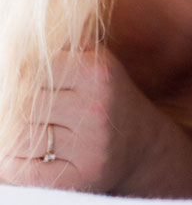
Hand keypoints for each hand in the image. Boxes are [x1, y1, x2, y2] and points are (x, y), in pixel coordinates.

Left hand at [0, 48, 191, 195]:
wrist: (143, 145)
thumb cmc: (108, 99)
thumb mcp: (96, 62)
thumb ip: (64, 46)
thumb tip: (19, 48)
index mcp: (97, 73)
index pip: (30, 71)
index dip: (26, 80)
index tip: (37, 88)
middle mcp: (96, 107)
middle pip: (23, 106)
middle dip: (22, 112)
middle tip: (37, 115)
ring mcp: (91, 145)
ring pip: (18, 139)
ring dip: (16, 140)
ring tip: (35, 135)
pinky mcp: (82, 176)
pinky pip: (23, 170)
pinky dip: (16, 166)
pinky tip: (34, 157)